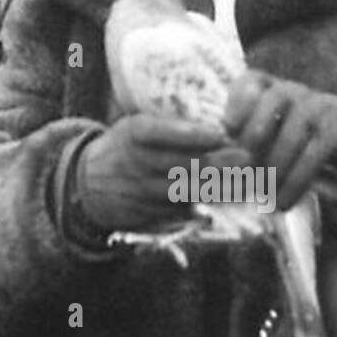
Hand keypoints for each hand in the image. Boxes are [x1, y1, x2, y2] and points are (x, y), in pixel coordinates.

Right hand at [76, 115, 236, 233]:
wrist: (89, 184)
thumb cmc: (124, 147)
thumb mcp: (135, 125)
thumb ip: (168, 125)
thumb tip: (217, 123)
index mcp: (132, 134)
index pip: (160, 132)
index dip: (191, 134)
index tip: (221, 133)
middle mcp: (136, 163)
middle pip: (179, 164)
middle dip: (217, 162)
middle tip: (247, 156)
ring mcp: (142, 191)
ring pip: (185, 190)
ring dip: (218, 186)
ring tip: (246, 179)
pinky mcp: (149, 214)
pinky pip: (181, 209)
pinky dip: (207, 204)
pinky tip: (228, 198)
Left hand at [222, 71, 336, 208]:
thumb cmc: (290, 135)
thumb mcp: (266, 131)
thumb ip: (240, 143)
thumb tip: (214, 166)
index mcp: (269, 86)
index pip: (251, 82)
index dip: (238, 104)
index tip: (228, 130)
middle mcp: (292, 90)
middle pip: (271, 103)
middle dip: (254, 139)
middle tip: (245, 170)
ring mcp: (317, 107)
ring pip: (291, 134)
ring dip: (274, 169)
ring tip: (265, 195)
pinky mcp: (336, 130)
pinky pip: (314, 155)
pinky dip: (296, 182)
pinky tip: (284, 202)